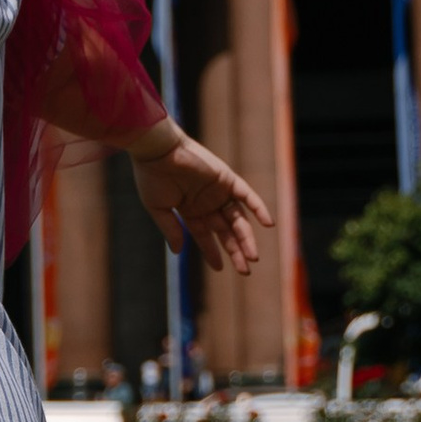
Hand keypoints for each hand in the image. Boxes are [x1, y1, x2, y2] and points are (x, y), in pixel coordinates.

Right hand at [127, 121, 271, 276]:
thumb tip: (179, 253)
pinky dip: (259, 208)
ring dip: (246, 238)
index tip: (219, 269)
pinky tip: (268, 224)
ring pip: (238, 219)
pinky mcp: (227, 178)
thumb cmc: (152, 177)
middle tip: (245, 271)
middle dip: (235, 251)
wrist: (157, 151)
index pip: (206, 235)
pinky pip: (247, 195)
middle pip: (226, 231)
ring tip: (252, 258)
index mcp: (190, 210)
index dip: (212, 252)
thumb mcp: (158, 209)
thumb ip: (171, 230)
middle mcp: (207, 202)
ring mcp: (218, 191)